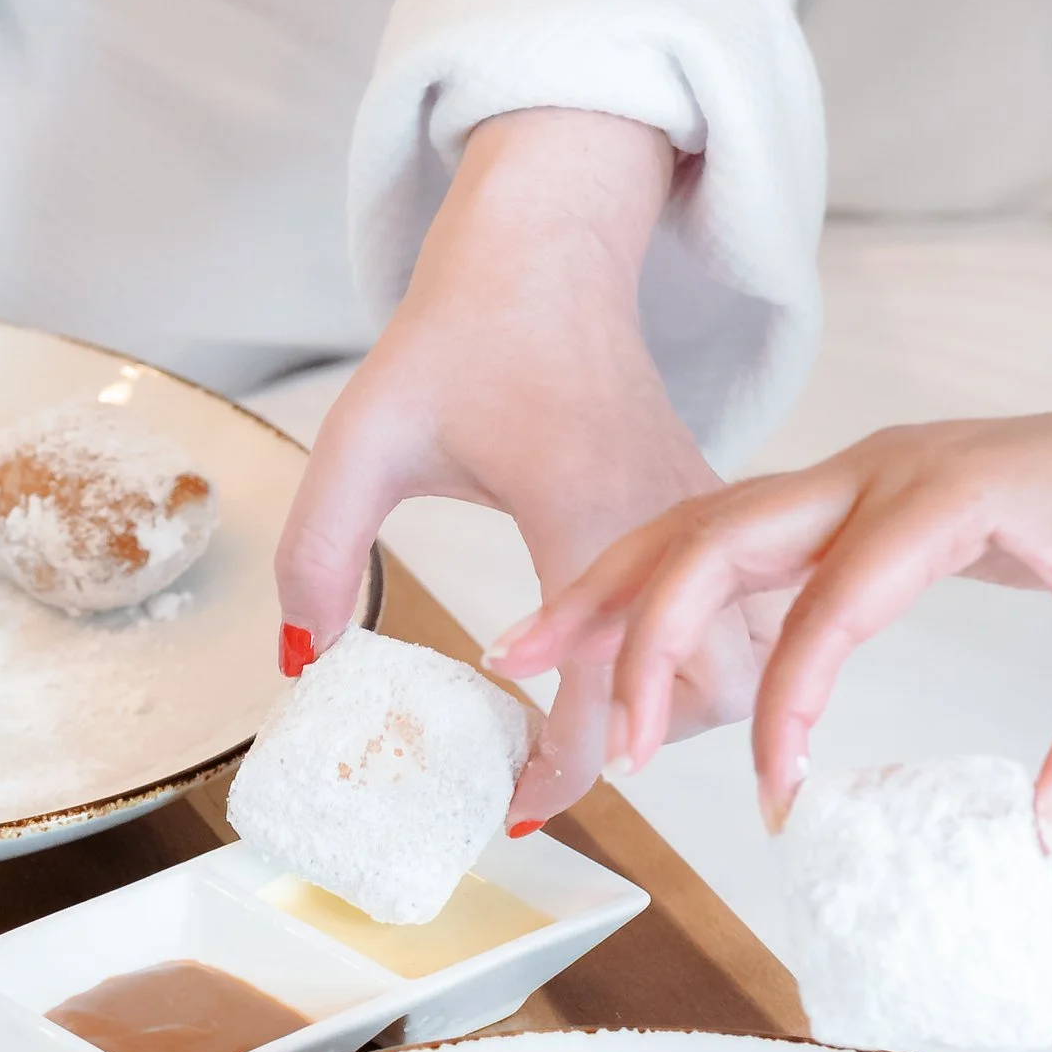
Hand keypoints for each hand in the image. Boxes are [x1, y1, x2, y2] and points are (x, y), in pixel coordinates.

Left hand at [273, 110, 767, 823]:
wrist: (548, 246)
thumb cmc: (461, 332)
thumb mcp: (363, 436)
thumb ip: (321, 552)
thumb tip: (307, 663)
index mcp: (587, 513)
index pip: (605, 690)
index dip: (565, 771)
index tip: (512, 805)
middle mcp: (668, 521)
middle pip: (716, 689)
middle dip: (651, 747)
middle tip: (556, 761)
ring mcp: (702, 512)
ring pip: (744, 654)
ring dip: (681, 707)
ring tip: (587, 720)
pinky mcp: (708, 504)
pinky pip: (736, 607)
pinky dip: (692, 656)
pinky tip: (613, 664)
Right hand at [492, 302, 1051, 849]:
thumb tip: (1045, 836)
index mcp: (946, 491)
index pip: (834, 599)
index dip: (791, 700)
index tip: (776, 796)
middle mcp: (877, 468)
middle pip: (721, 534)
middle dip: (644, 632)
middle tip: (601, 737)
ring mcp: (852, 472)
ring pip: (699, 520)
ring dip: (611, 590)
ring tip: (518, 657)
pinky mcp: (844, 493)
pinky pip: (726, 530)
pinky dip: (651, 578)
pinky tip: (592, 633)